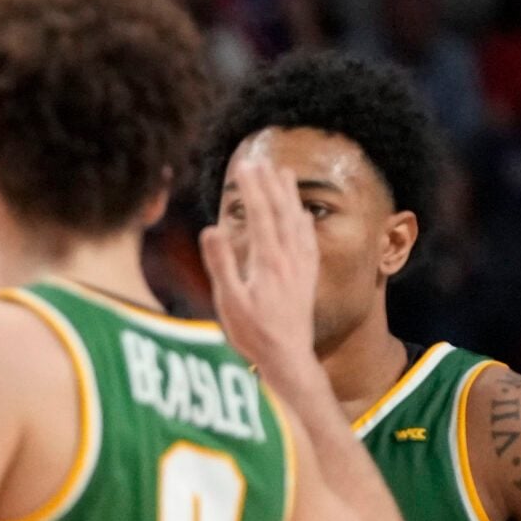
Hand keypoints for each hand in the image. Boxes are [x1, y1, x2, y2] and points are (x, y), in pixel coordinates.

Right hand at [198, 147, 320, 381]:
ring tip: (285, 173)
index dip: (252, 189)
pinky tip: (304, 215)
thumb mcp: (229, 302)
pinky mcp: (307, 279)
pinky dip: (305, 223)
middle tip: (259, 161)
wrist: (288, 359)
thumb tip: (211, 229)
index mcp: (268, 262)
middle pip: (281, 213)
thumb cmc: (253, 334)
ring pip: (297, 223)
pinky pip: (309, 242)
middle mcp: (289, 260)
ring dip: (290, 196)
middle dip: (269, 184)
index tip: (243, 166)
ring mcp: (301, 268)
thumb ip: (222, 264)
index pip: (260, 215)